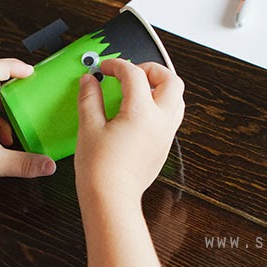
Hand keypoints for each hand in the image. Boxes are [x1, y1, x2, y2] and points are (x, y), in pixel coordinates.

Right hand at [74, 59, 184, 204]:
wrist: (111, 200)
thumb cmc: (100, 171)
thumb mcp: (89, 128)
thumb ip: (90, 99)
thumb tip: (89, 81)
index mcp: (141, 113)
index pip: (134, 74)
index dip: (117, 65)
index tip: (104, 68)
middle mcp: (160, 121)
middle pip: (171, 80)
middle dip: (151, 70)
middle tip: (130, 72)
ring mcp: (166, 134)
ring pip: (177, 98)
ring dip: (160, 87)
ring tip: (138, 88)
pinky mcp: (164, 146)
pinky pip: (172, 116)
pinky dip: (161, 104)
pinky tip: (140, 110)